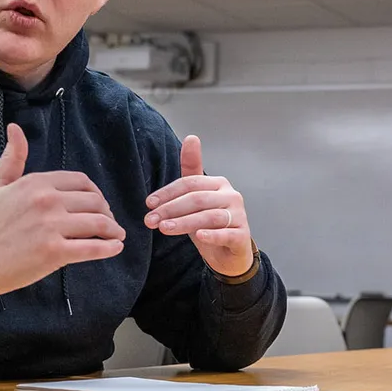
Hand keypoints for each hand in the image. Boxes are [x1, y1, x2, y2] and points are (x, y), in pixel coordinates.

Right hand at [0, 123, 124, 305]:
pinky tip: (115, 248)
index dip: (95, 194)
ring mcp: (52, 227)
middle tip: (109, 223)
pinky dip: (109, 248)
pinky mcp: (54, 253)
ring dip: (112, 230)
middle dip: (106, 212)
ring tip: (116, 236)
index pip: (81, 182)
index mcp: (36, 183)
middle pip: (95, 202)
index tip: (98, 205)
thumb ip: (12, 159)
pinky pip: (92, 248)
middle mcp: (47, 201)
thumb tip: (15, 129)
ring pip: (99, 224)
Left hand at [144, 135, 255, 277]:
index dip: (168, 192)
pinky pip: (226, 233)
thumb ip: (192, 171)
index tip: (149, 203)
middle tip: (150, 220)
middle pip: (197, 198)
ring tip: (164, 229)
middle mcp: (231, 196)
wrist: (230, 253)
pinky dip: (212, 235)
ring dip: (184, 222)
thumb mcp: (197, 198)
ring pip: (209, 216)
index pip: (190, 183)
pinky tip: (199, 237)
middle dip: (171, 209)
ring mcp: (239, 215)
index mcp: (219, 184)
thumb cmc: (210, 224)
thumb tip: (191, 137)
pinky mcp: (242, 235)